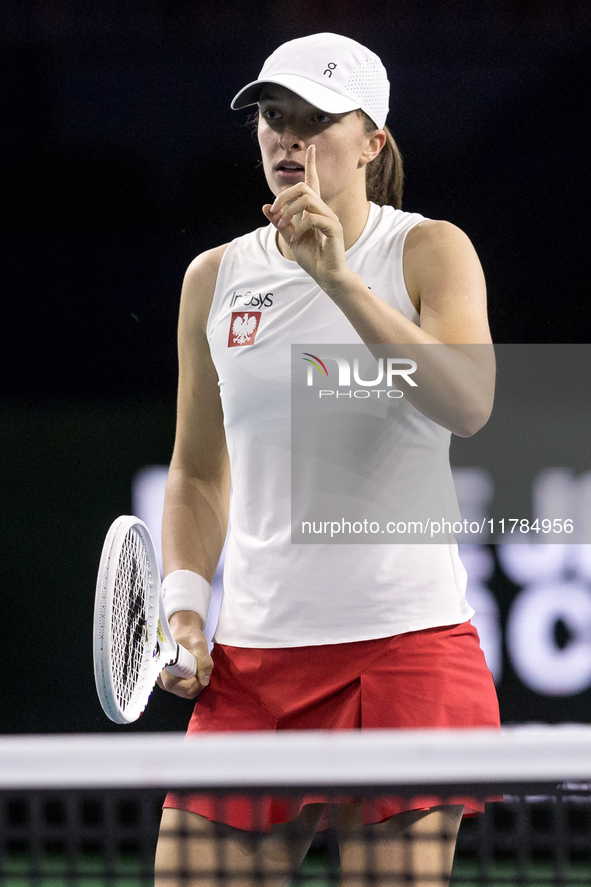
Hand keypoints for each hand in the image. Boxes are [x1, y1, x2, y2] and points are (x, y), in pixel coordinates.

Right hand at [156, 610, 212, 699]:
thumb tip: (204, 681)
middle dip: (197, 684)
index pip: (183, 689)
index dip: (196, 683)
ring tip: (197, 668)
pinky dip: (191, 682)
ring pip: (184, 692)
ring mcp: (164, 681)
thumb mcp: (200, 645)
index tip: (202, 672)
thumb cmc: (189, 635)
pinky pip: (182, 688)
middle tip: (202, 670)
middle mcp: (162, 679)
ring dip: (195, 683)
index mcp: (166, 668)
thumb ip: (204, 663)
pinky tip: (193, 671)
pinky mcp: (169, 681)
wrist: (182, 629)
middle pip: (184, 693)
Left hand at [262, 145, 349, 290]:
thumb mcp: (290, 238)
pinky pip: (313, 218)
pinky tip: (295, 239)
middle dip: (284, 196)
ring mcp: (330, 218)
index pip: (313, 182)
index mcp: (313, 211)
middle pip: (303, 187)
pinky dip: (299, 228)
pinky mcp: (334, 229)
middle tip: (275, 212)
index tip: (312, 147)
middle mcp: (323, 210)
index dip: (312, 165)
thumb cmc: (312, 258)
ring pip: (307, 200)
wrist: (326, 276)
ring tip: (284, 226)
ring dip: (289, 211)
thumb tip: (266, 207)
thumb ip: (280, 222)